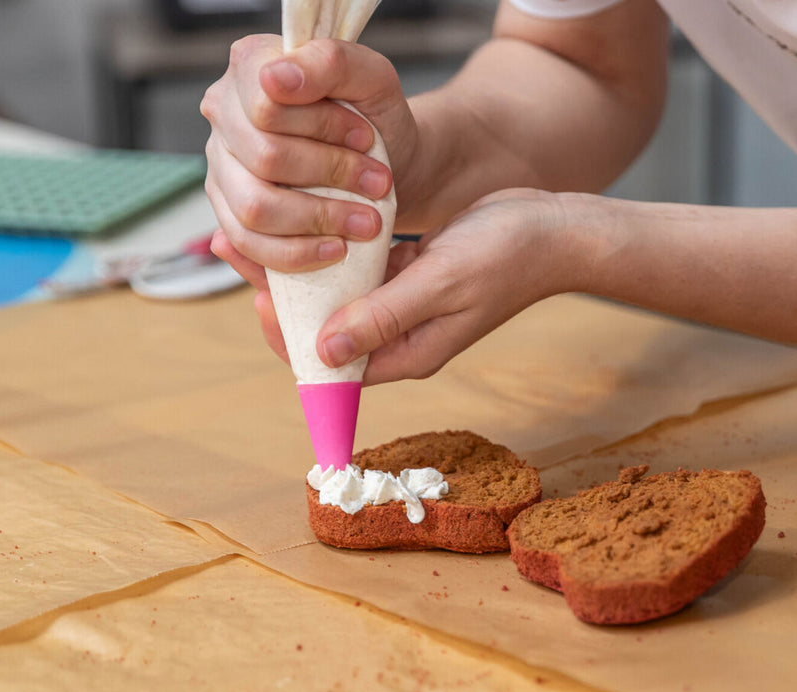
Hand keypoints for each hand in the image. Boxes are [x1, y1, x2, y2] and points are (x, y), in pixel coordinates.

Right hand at [200, 34, 418, 274]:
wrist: (390, 166)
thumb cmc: (376, 120)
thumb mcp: (374, 79)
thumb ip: (332, 62)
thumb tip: (277, 76)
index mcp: (250, 67)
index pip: (267, 103)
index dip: (323, 126)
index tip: (367, 138)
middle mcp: (223, 114)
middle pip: (265, 158)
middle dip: (332, 176)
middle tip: (378, 185)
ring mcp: (220, 167)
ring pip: (255, 207)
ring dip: (318, 219)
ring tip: (365, 222)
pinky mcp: (229, 213)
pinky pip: (250, 245)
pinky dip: (298, 254)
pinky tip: (336, 249)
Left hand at [213, 189, 592, 382]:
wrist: (555, 228)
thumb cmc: (507, 256)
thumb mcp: (440, 283)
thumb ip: (382, 316)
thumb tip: (322, 352)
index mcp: (406, 354)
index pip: (330, 369)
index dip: (287, 336)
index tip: (263, 290)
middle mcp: (399, 338)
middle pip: (323, 333)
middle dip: (281, 298)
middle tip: (241, 248)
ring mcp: (404, 306)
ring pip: (335, 297)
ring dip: (300, 270)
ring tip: (259, 229)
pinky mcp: (408, 276)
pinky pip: (358, 271)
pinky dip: (331, 250)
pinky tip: (305, 217)